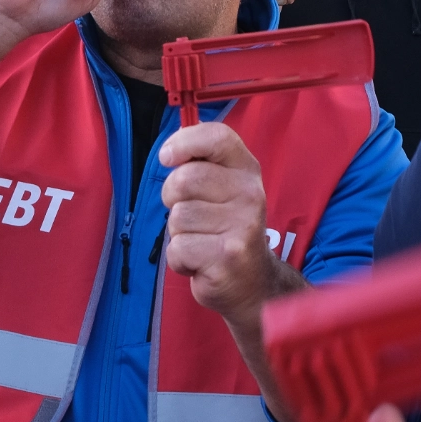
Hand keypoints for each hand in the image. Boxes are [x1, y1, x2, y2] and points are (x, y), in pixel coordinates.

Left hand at [159, 122, 284, 324]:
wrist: (253, 284)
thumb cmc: (226, 231)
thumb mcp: (222, 191)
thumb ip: (200, 166)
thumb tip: (169, 151)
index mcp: (247, 171)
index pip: (217, 137)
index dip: (184, 142)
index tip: (167, 157)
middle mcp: (250, 194)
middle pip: (184, 179)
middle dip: (172, 199)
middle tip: (190, 217)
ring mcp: (242, 226)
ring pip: (178, 217)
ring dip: (179, 234)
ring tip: (201, 242)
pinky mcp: (228, 257)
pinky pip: (178, 249)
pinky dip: (179, 260)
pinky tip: (200, 262)